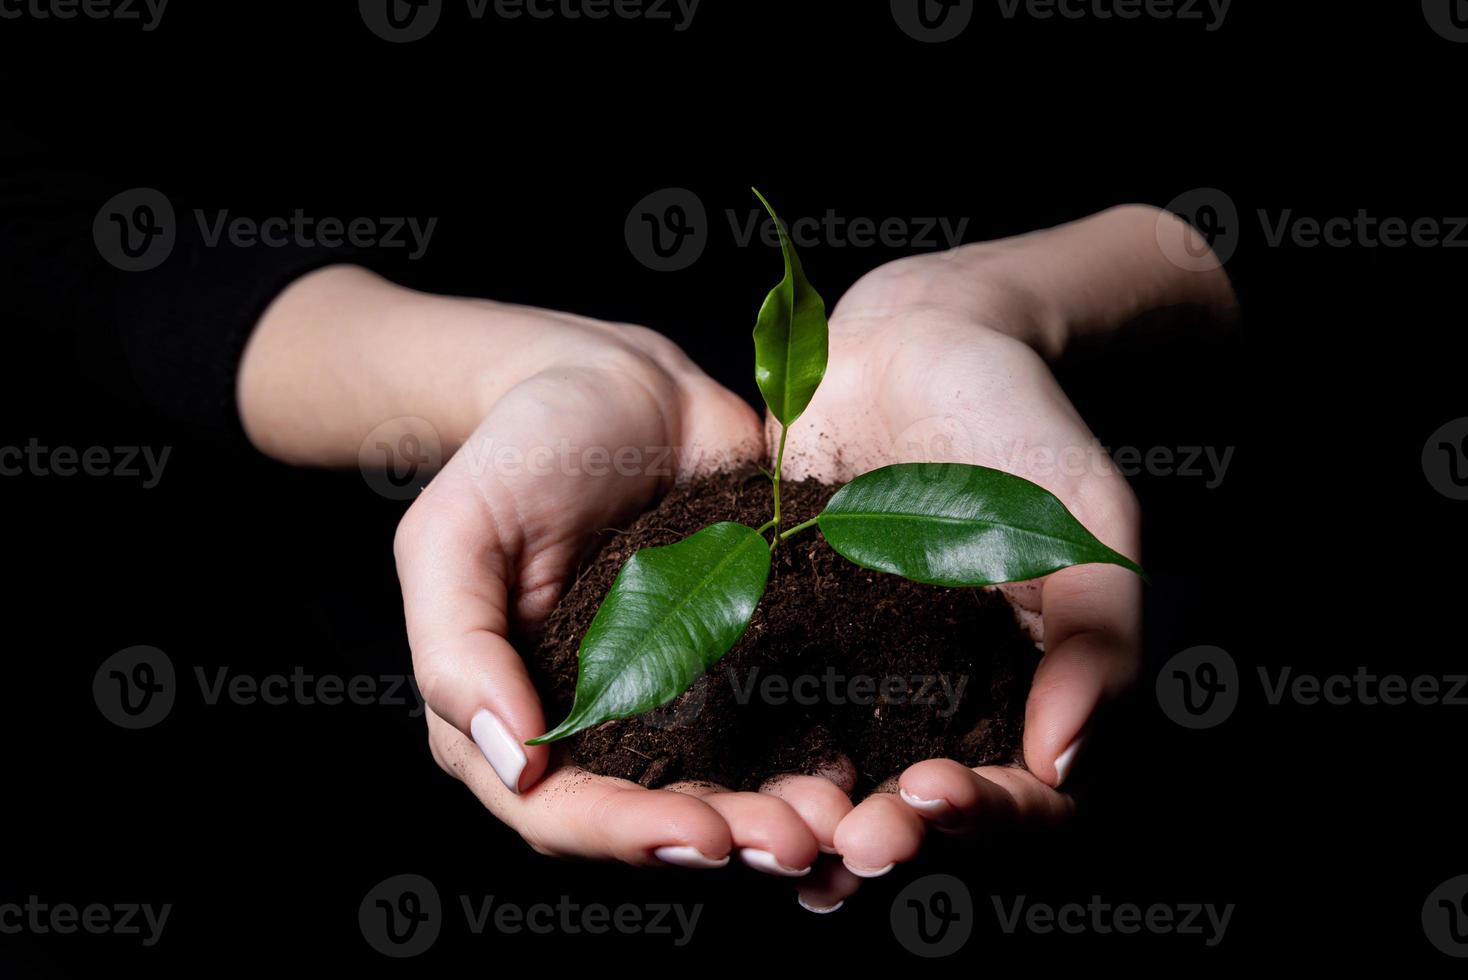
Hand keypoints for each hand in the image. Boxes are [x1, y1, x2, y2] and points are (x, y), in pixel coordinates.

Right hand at [242, 266, 826, 870]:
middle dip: (728, 839)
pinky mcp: (742, 657)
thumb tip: (516, 764)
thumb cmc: (515, 451)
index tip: (704, 837)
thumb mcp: (452, 535)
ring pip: (727, 786)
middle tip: (799, 843)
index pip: (560, 813)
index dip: (630, 835)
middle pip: (656, 818)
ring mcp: (674, 696)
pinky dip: (818, 751)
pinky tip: (863, 760)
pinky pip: (781, 722)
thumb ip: (456, 651)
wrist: (616, 383)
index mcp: (511, 716)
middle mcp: (595, 727)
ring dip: (783, 815)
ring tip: (840, 820)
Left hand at [753, 206, 1234, 908]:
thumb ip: (1094, 636)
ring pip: (842, 781)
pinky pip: (766, 714)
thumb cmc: (1024, 427)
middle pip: (924, 812)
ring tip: (781, 838)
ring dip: (814, 822)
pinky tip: (714, 780)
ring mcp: (862, 679)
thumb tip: (1066, 763)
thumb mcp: (1084, 523)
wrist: (917, 344)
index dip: (986, 818)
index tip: (936, 796)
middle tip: (850, 843)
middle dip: (890, 836)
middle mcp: (945, 703)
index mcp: (1033, 694)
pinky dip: (746, 756)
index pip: (1028, 799)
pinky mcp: (786, 642)